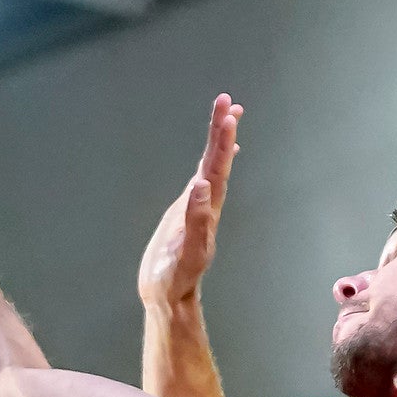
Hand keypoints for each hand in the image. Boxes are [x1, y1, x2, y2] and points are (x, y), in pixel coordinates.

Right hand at [138, 94, 241, 308]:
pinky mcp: (185, 213)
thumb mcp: (187, 251)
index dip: (222, 141)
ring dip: (218, 142)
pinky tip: (211, 161)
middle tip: (228, 100)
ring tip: (227, 115)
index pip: (217, 169)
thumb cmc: (176, 278)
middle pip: (216, 161)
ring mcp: (197, 208)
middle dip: (222, 130)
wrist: (169, 295)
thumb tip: (203, 186)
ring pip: (211, 168)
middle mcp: (207, 205)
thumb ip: (196, 219)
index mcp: (208, 210)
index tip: (228, 113)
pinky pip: (201, 182)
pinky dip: (208, 166)